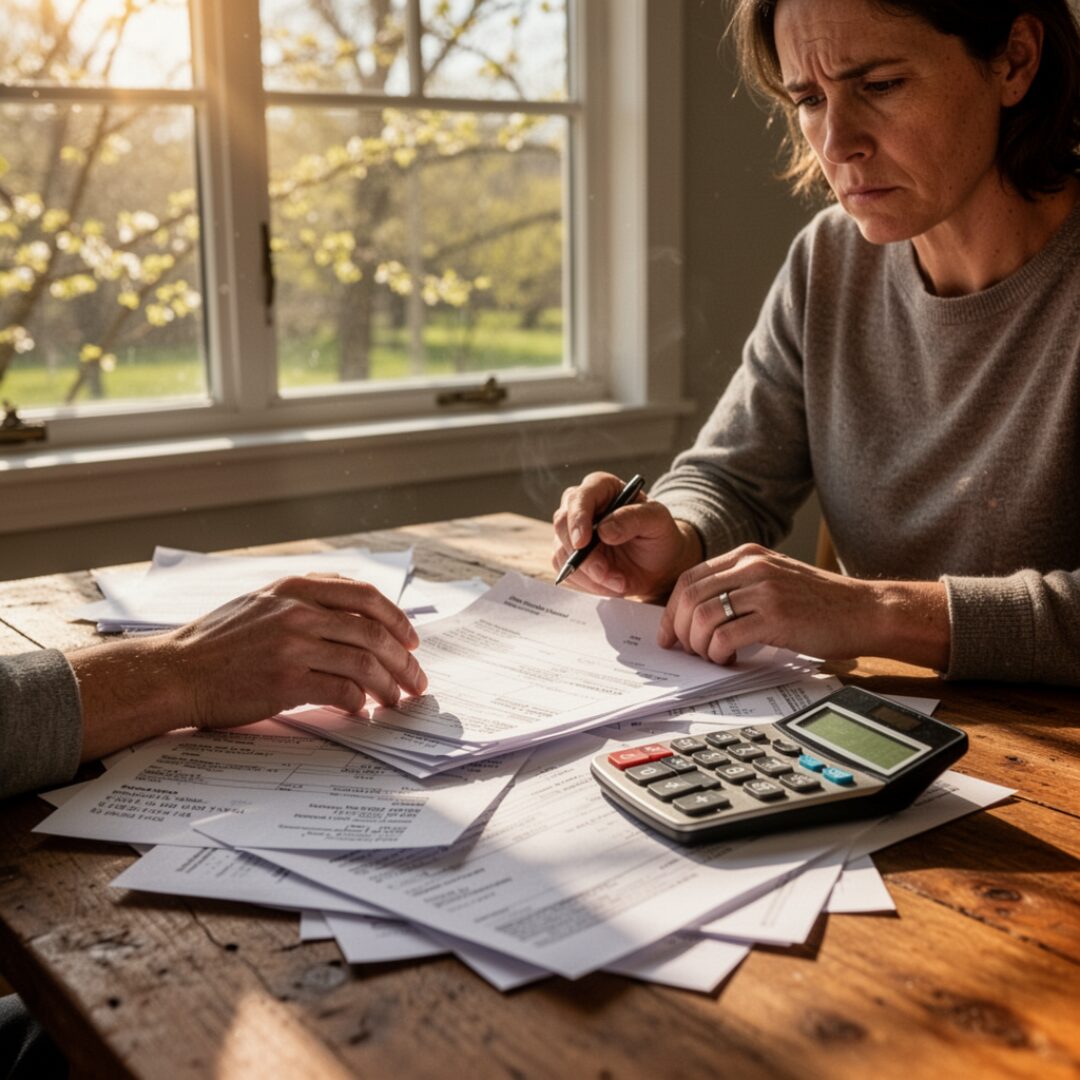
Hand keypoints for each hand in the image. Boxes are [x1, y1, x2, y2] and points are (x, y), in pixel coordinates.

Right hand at [70, 574, 426, 759]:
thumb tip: (358, 611)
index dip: (397, 619)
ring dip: (388, 686)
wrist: (174, 672)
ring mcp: (292, 645)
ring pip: (363, 663)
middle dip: (403, 660)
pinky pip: (341, 691)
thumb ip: (305, 598)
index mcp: (295, 587)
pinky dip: (359, 702)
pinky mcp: (285, 681)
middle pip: (372, 633)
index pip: (365, 596)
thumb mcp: (261, 601)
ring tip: (396, 701)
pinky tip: (361, 711)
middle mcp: (297, 611)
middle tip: (416, 680)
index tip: (411, 641)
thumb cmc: (218, 642)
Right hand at [551, 472, 702, 597]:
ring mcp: (571, 533)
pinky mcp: (568, 557)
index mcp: (601, 487)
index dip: (577, 519)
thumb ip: (633, 518)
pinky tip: (610, 582)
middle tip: (606, 572)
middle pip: (562, 524)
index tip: (583, 543)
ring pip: (562, 553)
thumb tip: (604, 530)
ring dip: (589, 574)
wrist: (659, 564)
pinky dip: (588, 584)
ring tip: (619, 580)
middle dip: (583, 555)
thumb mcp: (657, 521)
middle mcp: (581, 506)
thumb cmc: (659, 535)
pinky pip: (566, 572)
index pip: (579, 497)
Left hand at [658, 544, 949, 668]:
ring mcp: (764, 590)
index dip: (671, 610)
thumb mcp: (774, 579)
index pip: (689, 578)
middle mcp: (751, 567)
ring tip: (711, 657)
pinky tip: (730, 660)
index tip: (669, 633)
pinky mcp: (776, 618)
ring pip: (702, 618)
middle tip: (684, 650)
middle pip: (689, 597)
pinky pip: (725, 637)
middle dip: (678, 629)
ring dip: (699, 645)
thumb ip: (738, 586)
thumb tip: (696, 615)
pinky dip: (718, 654)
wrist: (865, 610)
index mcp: (746, 555)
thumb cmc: (820, 603)